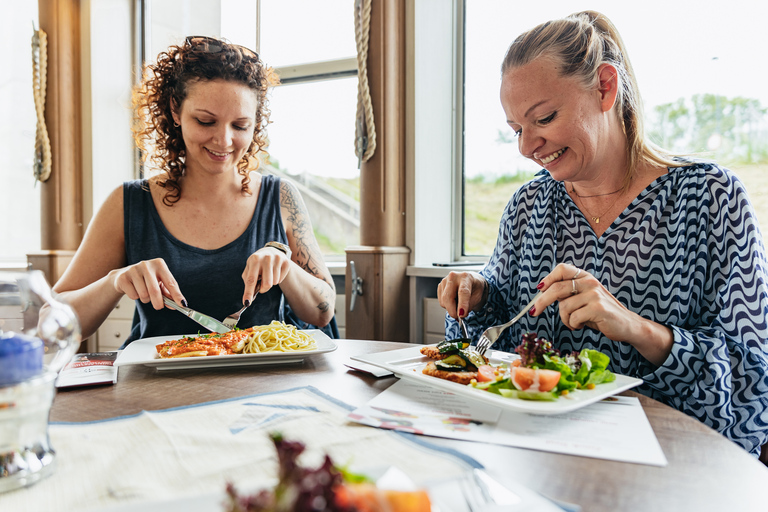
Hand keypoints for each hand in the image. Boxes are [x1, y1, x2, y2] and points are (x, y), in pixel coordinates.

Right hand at [111, 257, 183, 310]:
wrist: (124, 276)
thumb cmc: (146, 280)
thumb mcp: (159, 283)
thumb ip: (168, 293)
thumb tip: (177, 304)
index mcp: (159, 264)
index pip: (171, 282)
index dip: (177, 295)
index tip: (182, 304)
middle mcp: (147, 265)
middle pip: (155, 290)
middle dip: (158, 303)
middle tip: (159, 307)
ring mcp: (134, 270)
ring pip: (144, 294)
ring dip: (146, 299)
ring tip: (144, 293)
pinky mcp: (124, 277)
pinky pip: (133, 295)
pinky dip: (135, 297)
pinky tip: (134, 290)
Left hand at [241, 246, 291, 304]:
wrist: (271, 251)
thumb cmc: (258, 263)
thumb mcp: (249, 268)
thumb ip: (248, 281)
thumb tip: (249, 298)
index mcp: (254, 259)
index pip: (251, 280)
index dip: (248, 292)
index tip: (246, 303)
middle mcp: (266, 258)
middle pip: (267, 284)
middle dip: (263, 289)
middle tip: (262, 286)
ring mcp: (277, 259)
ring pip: (274, 283)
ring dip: (270, 282)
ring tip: (268, 274)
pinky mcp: (286, 262)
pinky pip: (281, 280)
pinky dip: (277, 279)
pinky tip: (275, 272)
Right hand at [437, 271, 486, 318]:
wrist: (471, 281)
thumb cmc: (475, 287)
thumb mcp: (478, 297)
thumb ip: (469, 305)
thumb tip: (460, 314)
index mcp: (465, 277)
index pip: (462, 292)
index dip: (462, 305)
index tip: (462, 315)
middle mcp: (453, 277)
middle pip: (448, 297)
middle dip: (453, 311)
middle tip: (459, 317)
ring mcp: (445, 281)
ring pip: (443, 301)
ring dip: (451, 308)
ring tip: (459, 305)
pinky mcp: (440, 286)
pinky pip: (441, 301)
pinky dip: (447, 305)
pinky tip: (454, 301)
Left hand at [532, 263, 672, 364]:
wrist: (627, 325)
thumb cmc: (601, 313)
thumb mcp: (584, 299)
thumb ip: (568, 293)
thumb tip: (542, 292)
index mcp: (585, 277)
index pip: (562, 269)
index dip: (548, 278)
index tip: (538, 289)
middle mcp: (590, 282)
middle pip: (557, 288)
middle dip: (541, 302)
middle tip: (533, 312)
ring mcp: (594, 294)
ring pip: (564, 307)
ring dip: (565, 320)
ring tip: (576, 322)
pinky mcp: (598, 308)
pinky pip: (573, 318)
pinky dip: (574, 325)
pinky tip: (583, 325)